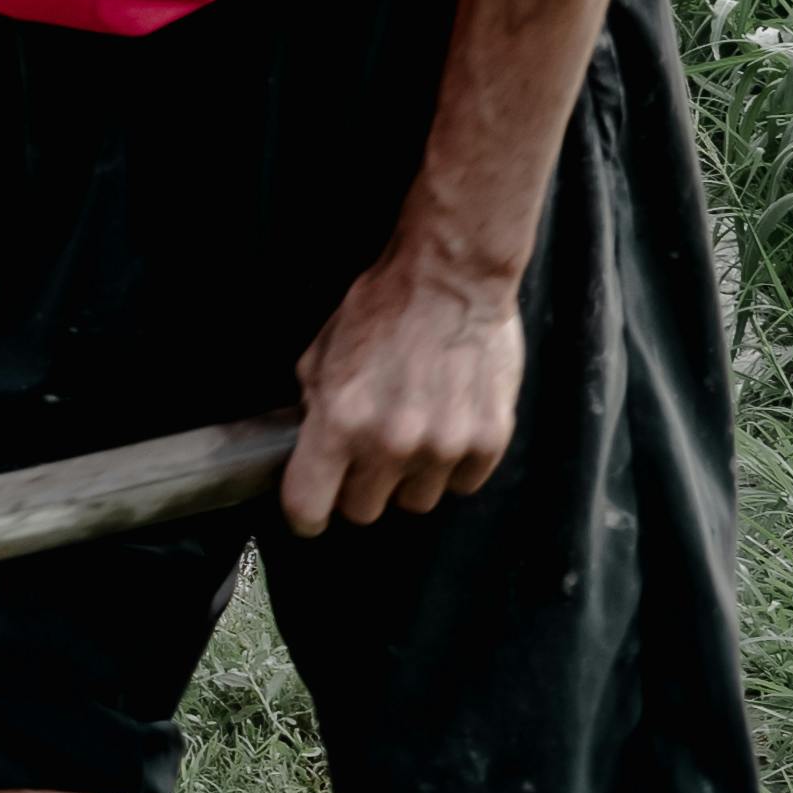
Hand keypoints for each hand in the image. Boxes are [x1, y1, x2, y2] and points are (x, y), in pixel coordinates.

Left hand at [287, 239, 523, 527]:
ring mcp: (442, 446)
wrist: (451, 277)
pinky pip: (462, 484)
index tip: (311, 511)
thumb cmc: (384, 308)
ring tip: (414, 433)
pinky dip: (453, 465)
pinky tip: (448, 426)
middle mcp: (389, 443)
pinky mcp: (487, 441)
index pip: (308, 506)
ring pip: (415, 502)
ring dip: (410, 478)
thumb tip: (310, 447)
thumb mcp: (322, 354)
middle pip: (363, 511)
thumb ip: (314, 408)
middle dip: (360, 487)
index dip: (305, 514)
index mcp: (339, 421)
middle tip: (368, 454)